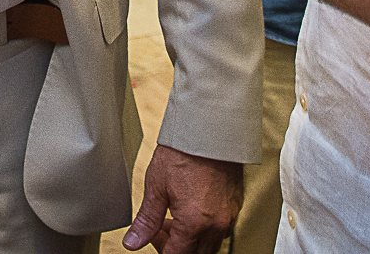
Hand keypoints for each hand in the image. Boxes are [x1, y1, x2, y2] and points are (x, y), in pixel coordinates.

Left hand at [126, 146, 242, 253]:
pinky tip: (192, 209)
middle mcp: (216, 224)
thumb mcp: (156, 186)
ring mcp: (229, 215)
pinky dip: (205, 227)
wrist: (209, 128)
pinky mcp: (235, 205)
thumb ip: (146, 220)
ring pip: (209, 244)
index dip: (161, 249)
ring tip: (175, 216)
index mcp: (194, 223)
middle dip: (176, 247)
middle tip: (161, 227)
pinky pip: (221, 229)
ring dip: (191, 239)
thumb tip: (133, 241)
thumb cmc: (183, 151)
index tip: (153, 236)